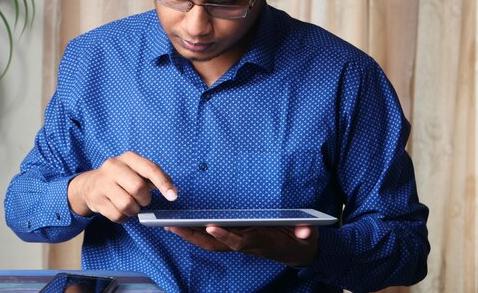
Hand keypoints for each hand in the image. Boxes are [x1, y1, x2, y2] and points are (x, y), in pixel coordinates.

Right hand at [67, 151, 177, 222]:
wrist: (89, 185)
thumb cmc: (121, 178)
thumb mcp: (136, 171)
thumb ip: (155, 178)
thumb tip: (173, 191)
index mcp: (128, 158)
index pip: (150, 168)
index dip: (163, 183)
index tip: (173, 196)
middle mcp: (113, 167)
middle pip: (138, 188)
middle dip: (145, 199)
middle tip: (142, 200)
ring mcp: (103, 183)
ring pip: (127, 204)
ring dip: (134, 210)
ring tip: (131, 205)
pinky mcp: (96, 199)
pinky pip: (117, 215)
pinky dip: (124, 216)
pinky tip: (120, 209)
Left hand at [165, 225, 318, 266]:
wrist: (299, 252)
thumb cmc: (299, 240)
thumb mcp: (306, 236)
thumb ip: (305, 232)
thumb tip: (306, 230)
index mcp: (259, 241)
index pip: (239, 241)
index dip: (225, 236)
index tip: (210, 226)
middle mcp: (245, 244)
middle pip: (215, 245)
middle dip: (194, 237)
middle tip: (174, 226)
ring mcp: (239, 243)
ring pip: (211, 244)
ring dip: (190, 236)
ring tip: (171, 225)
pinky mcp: (236, 240)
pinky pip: (213, 240)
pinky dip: (197, 234)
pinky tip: (184, 226)